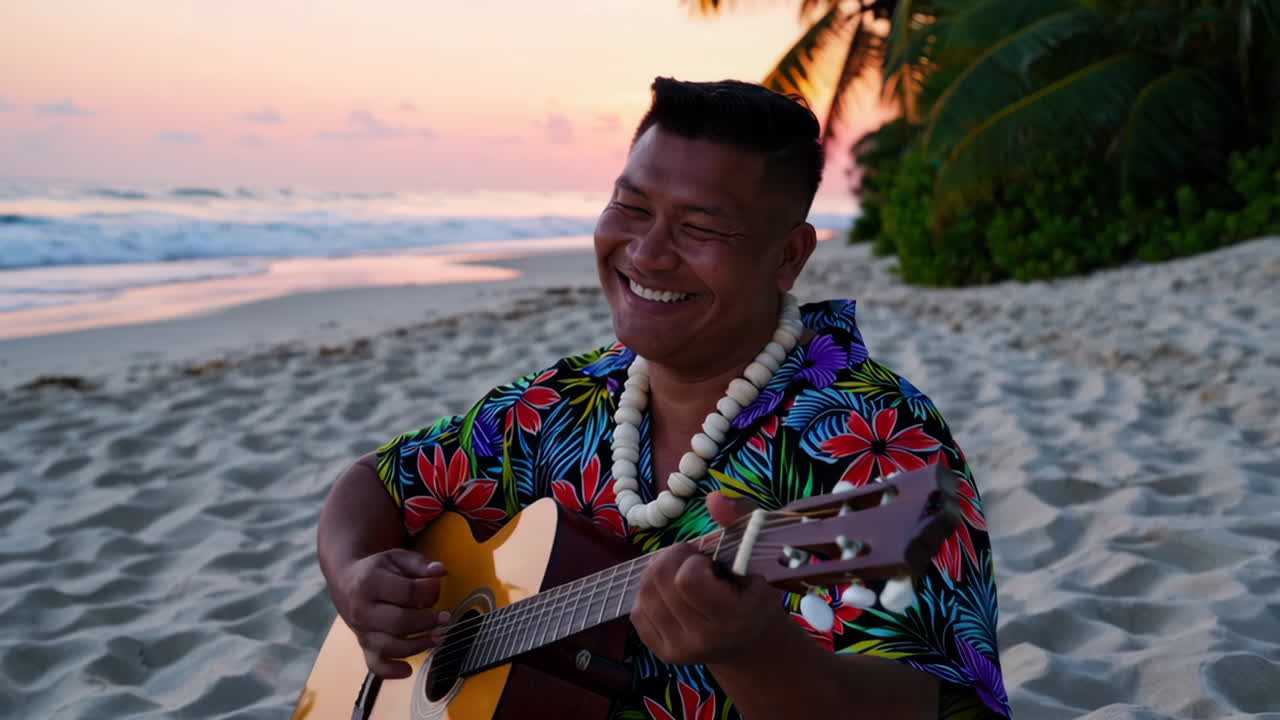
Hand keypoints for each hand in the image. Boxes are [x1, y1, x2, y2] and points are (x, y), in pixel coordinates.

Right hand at [335, 549, 449, 677]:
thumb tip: (440, 571)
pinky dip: (391, 671)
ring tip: (436, 638)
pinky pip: (374, 664)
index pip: (407, 592)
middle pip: (399, 622)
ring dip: (417, 645)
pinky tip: (407, 670)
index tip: (437, 587)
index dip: (429, 591)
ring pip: (389, 646)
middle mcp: (362, 609)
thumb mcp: (397, 559)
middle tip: (445, 618)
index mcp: (370, 583)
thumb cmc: (379, 570)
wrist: (347, 581)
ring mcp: (361, 630)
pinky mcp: (363, 645)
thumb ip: (420, 564)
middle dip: (427, 622)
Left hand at [629, 491, 787, 665]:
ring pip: (645, 592)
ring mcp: (679, 650)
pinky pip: (637, 609)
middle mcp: (704, 640)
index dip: (693, 560)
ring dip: (660, 573)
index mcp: (733, 618)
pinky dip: (652, 593)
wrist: (752, 642)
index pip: (687, 580)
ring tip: (685, 575)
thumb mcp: (760, 553)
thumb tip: (714, 499)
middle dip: (674, 559)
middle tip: (695, 562)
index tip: (709, 561)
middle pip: (659, 580)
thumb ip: (741, 520)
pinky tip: (675, 595)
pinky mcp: (662, 653)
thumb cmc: (757, 590)